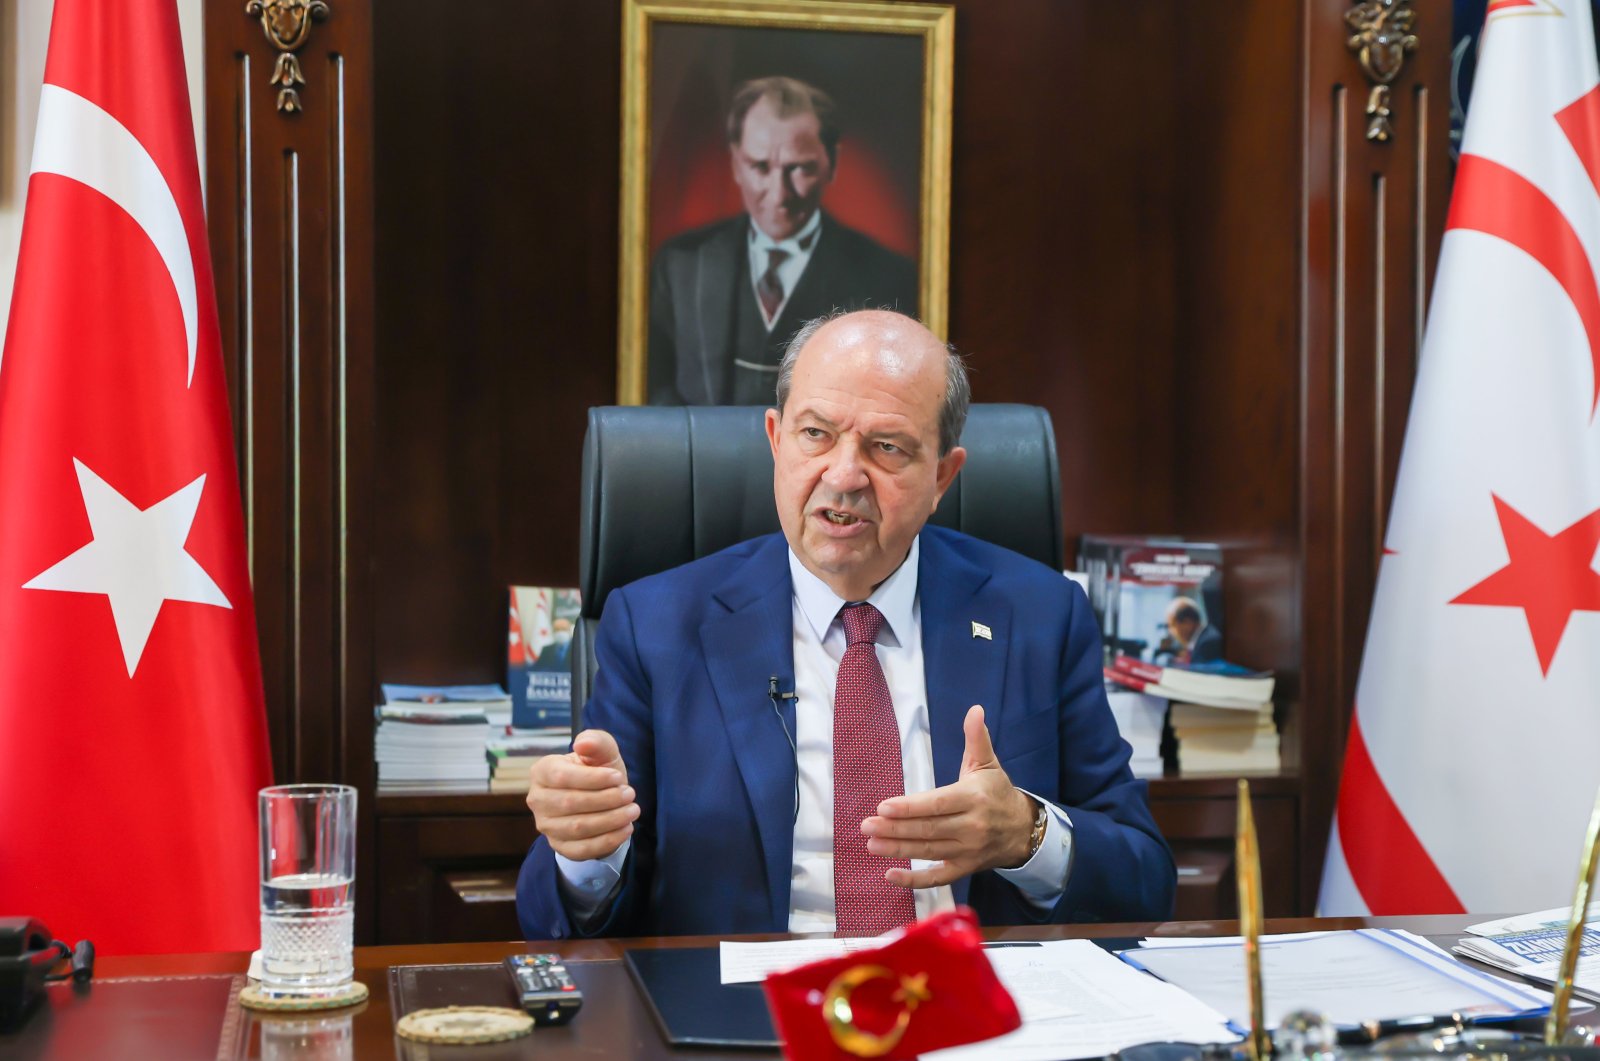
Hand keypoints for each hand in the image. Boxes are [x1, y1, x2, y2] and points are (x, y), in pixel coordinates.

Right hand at [526, 728, 639, 861]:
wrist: (599, 800)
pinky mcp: (558, 846)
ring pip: (577, 828)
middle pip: (570, 803)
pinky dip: (607, 841)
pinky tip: (625, 829)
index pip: (562, 777)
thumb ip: (596, 742)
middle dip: (605, 800)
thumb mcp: (602, 752)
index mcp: (541, 771)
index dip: (593, 779)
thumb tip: (583, 744)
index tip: (618, 778)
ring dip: (610, 820)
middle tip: (630, 794)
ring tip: (632, 810)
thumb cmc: (597, 771)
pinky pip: (581, 849)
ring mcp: (546, 826)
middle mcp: (537, 799)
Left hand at [860, 705, 1036, 888]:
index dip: (910, 807)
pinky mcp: (965, 869)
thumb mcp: (989, 764)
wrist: (1023, 830)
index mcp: (973, 798)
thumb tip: (975, 710)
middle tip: (866, 826)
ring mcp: (968, 851)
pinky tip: (889, 875)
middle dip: (895, 828)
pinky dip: (914, 881)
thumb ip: (977, 738)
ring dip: (898, 850)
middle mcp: (971, 827)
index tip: (883, 806)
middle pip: (928, 830)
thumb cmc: (997, 793)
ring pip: (928, 852)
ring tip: (871, 844)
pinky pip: (937, 878)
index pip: (937, 804)